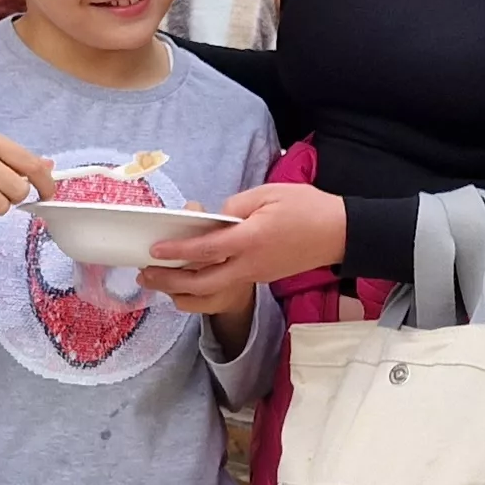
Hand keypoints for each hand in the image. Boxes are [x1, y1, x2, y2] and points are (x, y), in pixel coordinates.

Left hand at [135, 182, 345, 309]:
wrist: (339, 234)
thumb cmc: (307, 208)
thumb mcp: (269, 194)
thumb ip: (236, 206)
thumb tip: (214, 218)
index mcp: (251, 239)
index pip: (206, 249)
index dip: (177, 251)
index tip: (154, 250)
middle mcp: (250, 263)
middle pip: (203, 281)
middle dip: (170, 280)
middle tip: (145, 274)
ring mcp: (256, 274)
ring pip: (212, 290)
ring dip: (182, 288)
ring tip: (159, 281)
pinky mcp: (261, 277)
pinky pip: (226, 287)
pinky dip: (202, 287)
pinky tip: (187, 280)